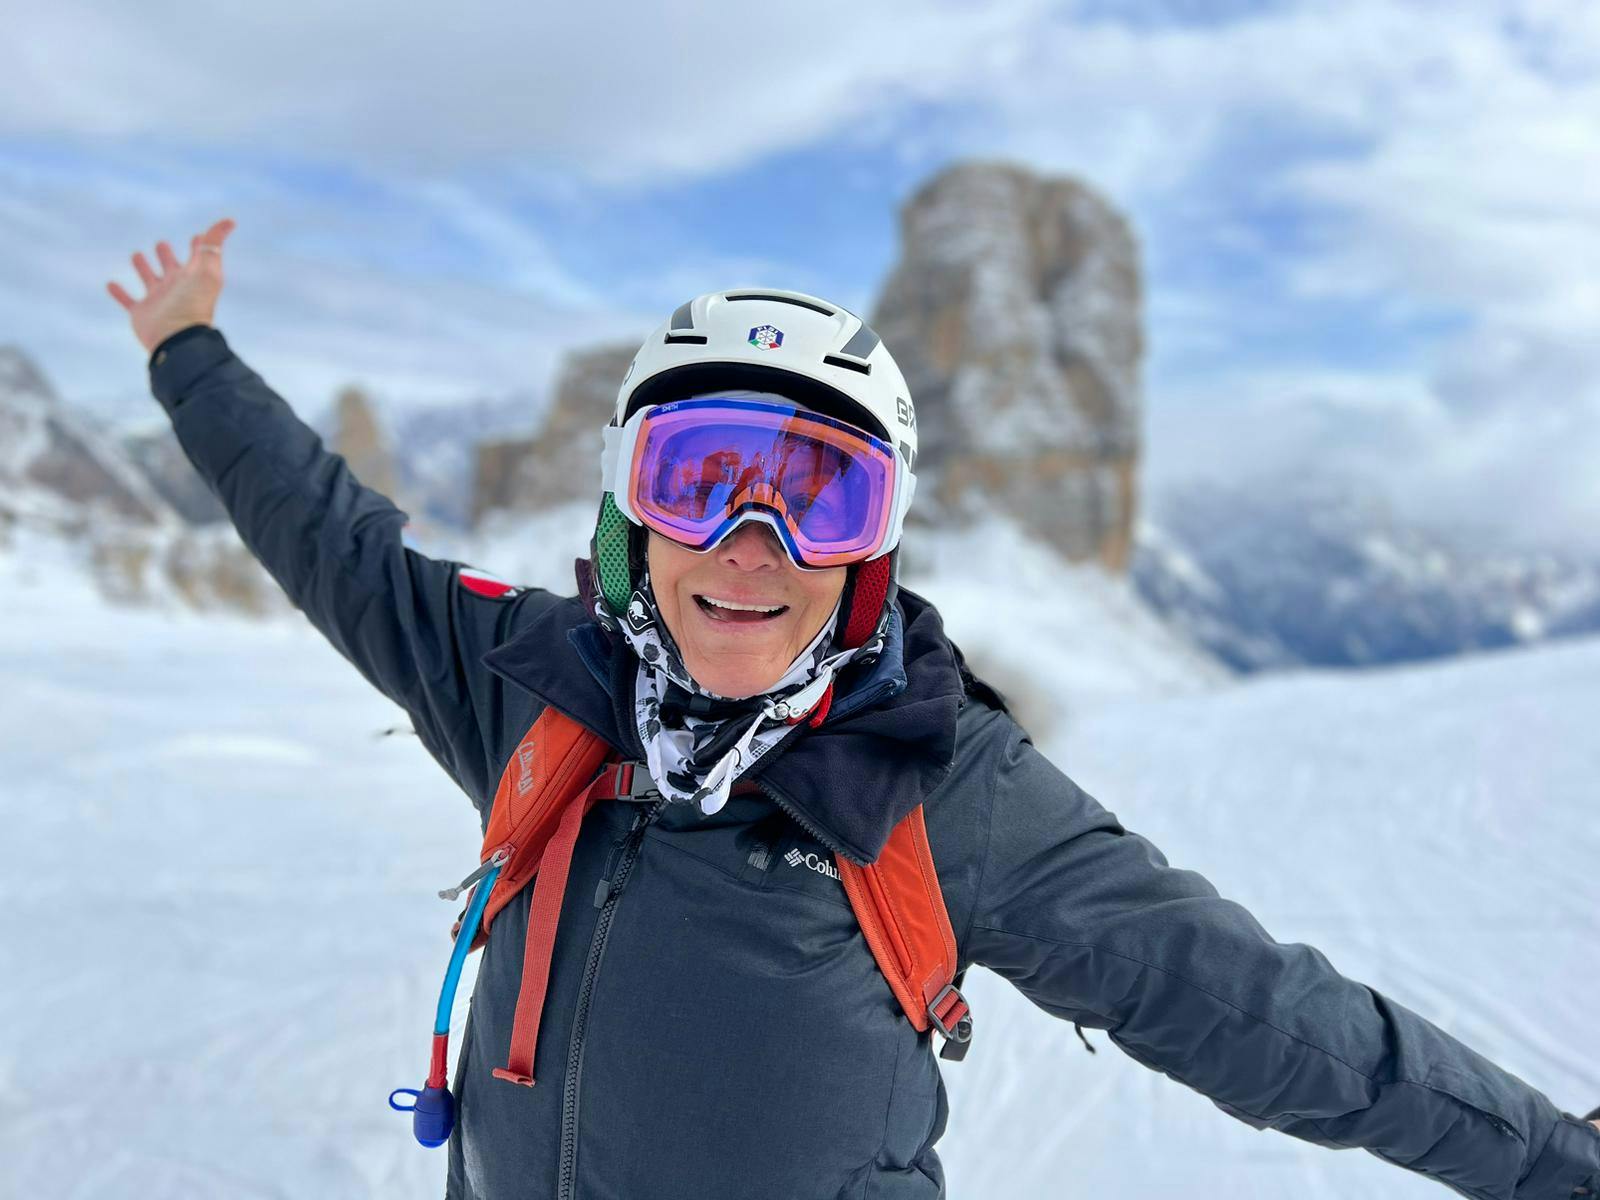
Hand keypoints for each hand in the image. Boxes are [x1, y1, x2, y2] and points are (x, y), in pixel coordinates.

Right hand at [106, 218, 235, 352]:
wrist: (177, 337)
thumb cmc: (193, 302)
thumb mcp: (206, 268)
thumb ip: (214, 243)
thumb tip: (230, 220)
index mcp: (192, 277)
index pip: (197, 257)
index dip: (199, 246)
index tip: (199, 237)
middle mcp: (176, 287)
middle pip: (170, 266)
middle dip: (165, 255)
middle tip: (161, 244)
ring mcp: (158, 300)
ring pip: (149, 279)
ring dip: (143, 268)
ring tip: (137, 255)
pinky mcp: (141, 313)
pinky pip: (127, 300)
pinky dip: (119, 293)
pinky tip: (110, 284)